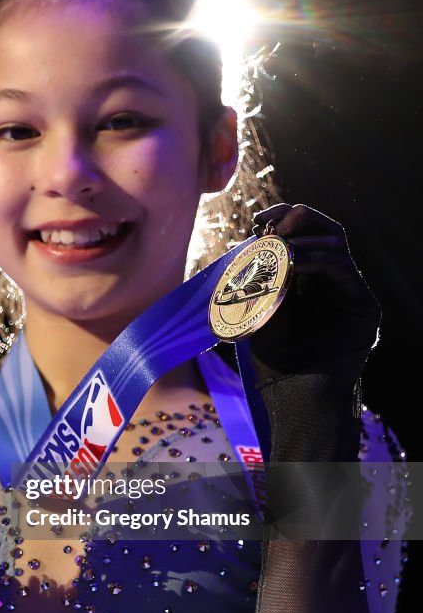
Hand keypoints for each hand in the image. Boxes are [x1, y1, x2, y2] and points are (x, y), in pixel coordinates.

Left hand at [248, 203, 380, 462]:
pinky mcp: (364, 306)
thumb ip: (259, 275)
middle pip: (324, 232)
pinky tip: (295, 261)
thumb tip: (248, 239)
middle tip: (273, 222)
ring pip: (337, 245)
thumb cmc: (271, 356)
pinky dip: (318, 260)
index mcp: (306, 279)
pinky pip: (343, 270)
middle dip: (297, 219)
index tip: (260, 218)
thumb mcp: (257, 306)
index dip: (284, 218)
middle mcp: (330, 282)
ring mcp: (348, 293)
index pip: (302, 235)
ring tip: (279, 243)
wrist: (292, 394)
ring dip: (305, 238)